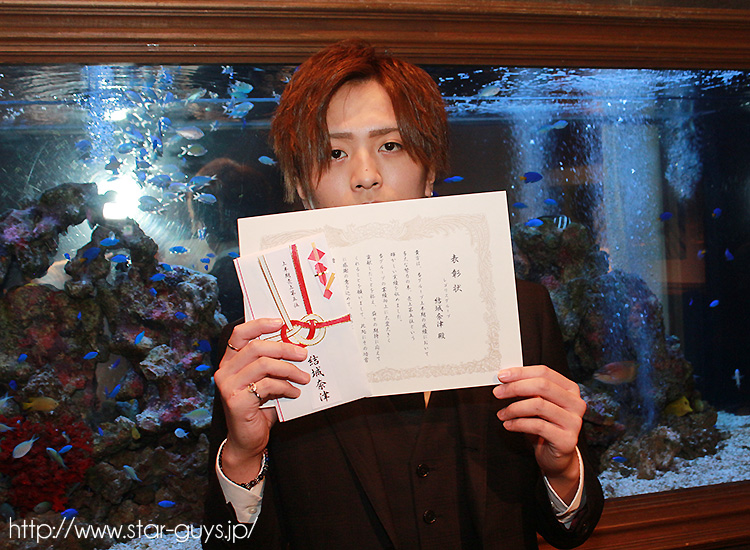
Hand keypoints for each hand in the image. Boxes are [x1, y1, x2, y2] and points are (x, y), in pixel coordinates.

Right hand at [214, 318, 309, 482]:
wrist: (247, 440)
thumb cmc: (258, 408)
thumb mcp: (265, 382)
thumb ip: (273, 365)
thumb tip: (297, 347)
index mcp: (230, 362)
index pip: (239, 335)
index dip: (259, 325)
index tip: (281, 323)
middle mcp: (224, 372)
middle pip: (256, 347)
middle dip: (284, 348)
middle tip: (303, 354)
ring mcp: (228, 386)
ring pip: (263, 364)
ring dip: (289, 369)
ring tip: (304, 377)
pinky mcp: (236, 401)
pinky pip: (267, 385)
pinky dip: (286, 387)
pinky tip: (294, 392)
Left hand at [493, 365, 584, 502]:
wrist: (556, 456)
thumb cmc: (545, 425)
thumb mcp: (537, 403)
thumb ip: (527, 389)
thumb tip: (505, 378)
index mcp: (570, 389)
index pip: (544, 372)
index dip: (521, 372)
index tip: (502, 376)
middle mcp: (576, 403)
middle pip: (542, 386)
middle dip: (515, 387)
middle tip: (497, 393)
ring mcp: (574, 422)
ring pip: (538, 405)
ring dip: (514, 408)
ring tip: (501, 414)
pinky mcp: (567, 439)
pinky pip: (537, 426)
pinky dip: (518, 424)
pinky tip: (508, 425)